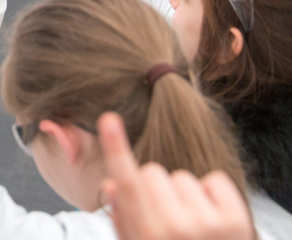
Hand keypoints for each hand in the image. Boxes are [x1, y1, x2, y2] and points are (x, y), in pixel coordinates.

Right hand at [99, 113, 252, 239]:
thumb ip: (122, 220)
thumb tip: (112, 185)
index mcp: (147, 236)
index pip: (127, 182)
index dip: (116, 147)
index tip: (110, 118)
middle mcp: (177, 228)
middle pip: (153, 172)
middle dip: (153, 189)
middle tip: (161, 217)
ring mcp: (210, 223)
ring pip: (181, 176)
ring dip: (181, 194)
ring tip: (188, 223)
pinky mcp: (236, 220)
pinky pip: (213, 180)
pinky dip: (209, 194)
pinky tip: (208, 217)